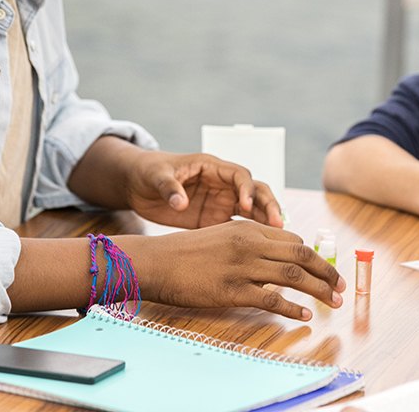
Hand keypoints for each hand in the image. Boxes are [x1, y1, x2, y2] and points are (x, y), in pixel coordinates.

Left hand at [125, 151, 283, 228]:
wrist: (138, 185)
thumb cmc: (149, 172)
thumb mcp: (157, 176)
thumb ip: (169, 188)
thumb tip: (180, 203)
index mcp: (212, 167)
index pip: (239, 175)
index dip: (246, 189)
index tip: (245, 206)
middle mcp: (222, 184)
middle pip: (255, 191)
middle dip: (268, 205)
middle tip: (278, 225)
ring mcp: (221, 202)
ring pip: (253, 210)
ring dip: (266, 222)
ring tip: (279, 240)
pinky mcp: (215, 219)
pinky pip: (240, 227)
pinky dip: (253, 236)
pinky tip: (261, 251)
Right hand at [131, 220, 344, 320]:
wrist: (156, 261)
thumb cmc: (184, 252)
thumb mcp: (220, 237)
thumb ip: (247, 244)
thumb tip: (271, 261)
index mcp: (247, 228)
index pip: (292, 239)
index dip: (313, 255)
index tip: (325, 270)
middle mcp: (249, 243)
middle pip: (300, 253)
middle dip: (325, 271)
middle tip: (341, 286)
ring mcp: (242, 266)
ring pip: (293, 274)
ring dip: (318, 288)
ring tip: (334, 301)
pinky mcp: (232, 289)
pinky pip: (271, 298)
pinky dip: (292, 307)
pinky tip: (304, 314)